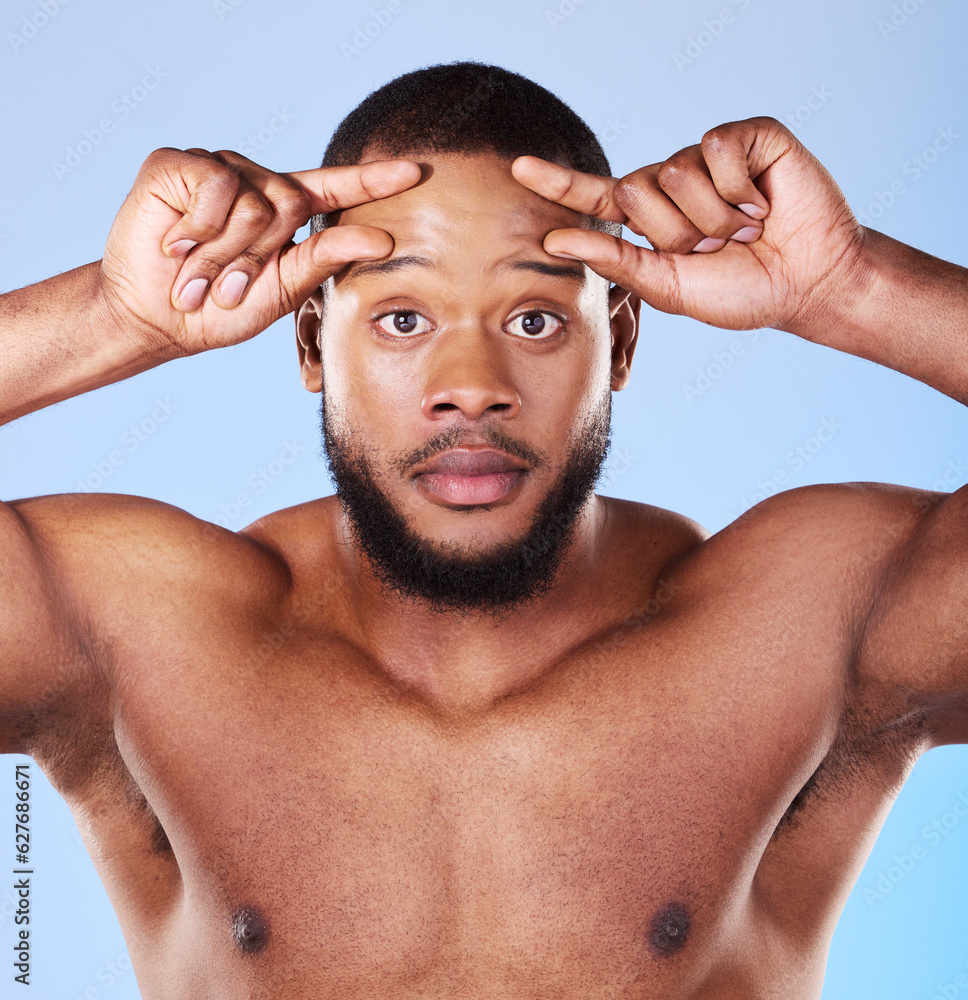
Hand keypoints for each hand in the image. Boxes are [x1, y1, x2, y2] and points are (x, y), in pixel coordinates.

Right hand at [97, 148, 420, 355]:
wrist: (157, 318)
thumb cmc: (220, 310)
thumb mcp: (282, 289)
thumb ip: (326, 259)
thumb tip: (383, 239)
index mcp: (283, 212)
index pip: (335, 188)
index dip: (374, 179)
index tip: (415, 172)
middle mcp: (254, 182)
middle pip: (288, 202)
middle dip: (257, 256)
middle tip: (227, 286)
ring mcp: (216, 168)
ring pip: (252, 199)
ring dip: (225, 251)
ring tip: (197, 274)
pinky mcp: (177, 163)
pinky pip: (214, 185)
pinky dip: (199, 227)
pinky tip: (176, 245)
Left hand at [511, 117, 865, 335]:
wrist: (807, 283)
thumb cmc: (741, 292)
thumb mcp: (670, 287)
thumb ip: (616, 262)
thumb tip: (553, 238)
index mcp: (653, 222)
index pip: (598, 197)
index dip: (559, 182)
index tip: (519, 168)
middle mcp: (674, 183)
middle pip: (636, 192)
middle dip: (676, 234)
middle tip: (716, 249)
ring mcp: (708, 158)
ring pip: (674, 172)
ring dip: (712, 216)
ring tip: (744, 228)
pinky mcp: (746, 137)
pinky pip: (715, 148)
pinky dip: (739, 184)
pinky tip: (763, 200)